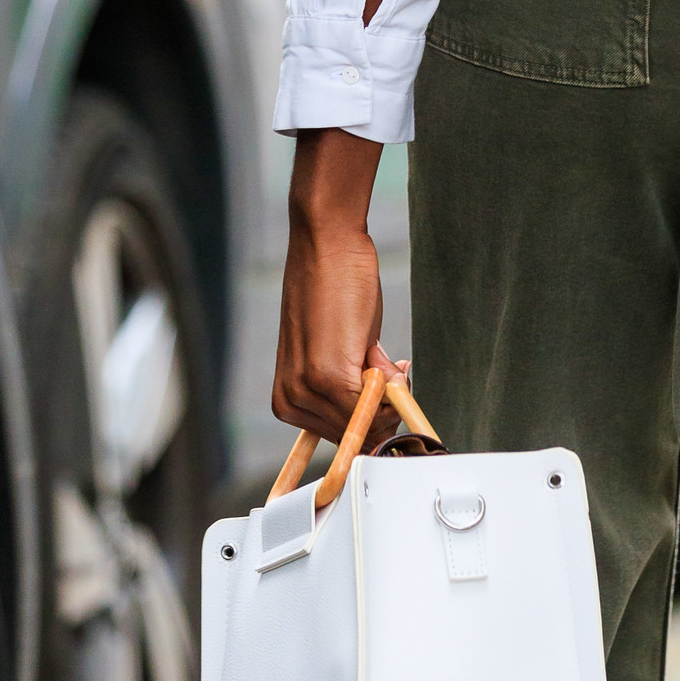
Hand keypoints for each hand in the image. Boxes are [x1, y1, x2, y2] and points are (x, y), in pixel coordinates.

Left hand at [273, 127, 399, 447]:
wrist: (326, 243)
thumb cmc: (334, 288)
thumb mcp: (341, 348)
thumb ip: (355, 388)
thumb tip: (387, 417)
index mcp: (287, 400)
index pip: (342, 437)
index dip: (373, 420)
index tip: (388, 399)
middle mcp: (292, 401)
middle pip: (357, 434)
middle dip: (383, 408)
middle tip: (392, 369)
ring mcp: (308, 391)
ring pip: (368, 421)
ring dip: (388, 394)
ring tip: (383, 355)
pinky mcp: (330, 375)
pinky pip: (374, 404)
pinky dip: (391, 385)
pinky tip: (386, 355)